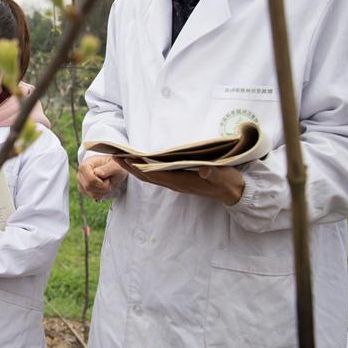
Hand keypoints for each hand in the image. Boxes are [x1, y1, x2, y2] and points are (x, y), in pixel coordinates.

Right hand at [78, 155, 127, 200]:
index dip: (100, 183)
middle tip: (109, 179)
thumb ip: (108, 169)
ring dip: (104, 190)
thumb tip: (97, 173)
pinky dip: (102, 193)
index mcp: (84, 165)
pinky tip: (103, 186)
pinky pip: (94, 196)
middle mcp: (80, 174)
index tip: (107, 178)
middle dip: (103, 187)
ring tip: (106, 181)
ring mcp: (81, 183)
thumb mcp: (115, 166)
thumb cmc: (113, 166)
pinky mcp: (84, 190)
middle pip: (89, 187)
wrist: (111, 168)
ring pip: (92, 194)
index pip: (90, 180)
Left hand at [115, 158, 243, 204]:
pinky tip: (139, 161)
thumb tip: (202, 169)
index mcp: (181, 182)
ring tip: (121, 156)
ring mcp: (175, 183)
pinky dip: (144, 168)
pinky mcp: (178, 180)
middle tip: (113, 155)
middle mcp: (174, 184)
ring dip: (134, 167)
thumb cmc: (228, 182)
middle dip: (129, 167)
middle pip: (146, 176)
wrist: (234, 192)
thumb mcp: (222, 176)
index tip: (124, 159)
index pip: (154, 175)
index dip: (138, 168)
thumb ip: (212, 172)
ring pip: (149, 176)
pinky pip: (156, 175)